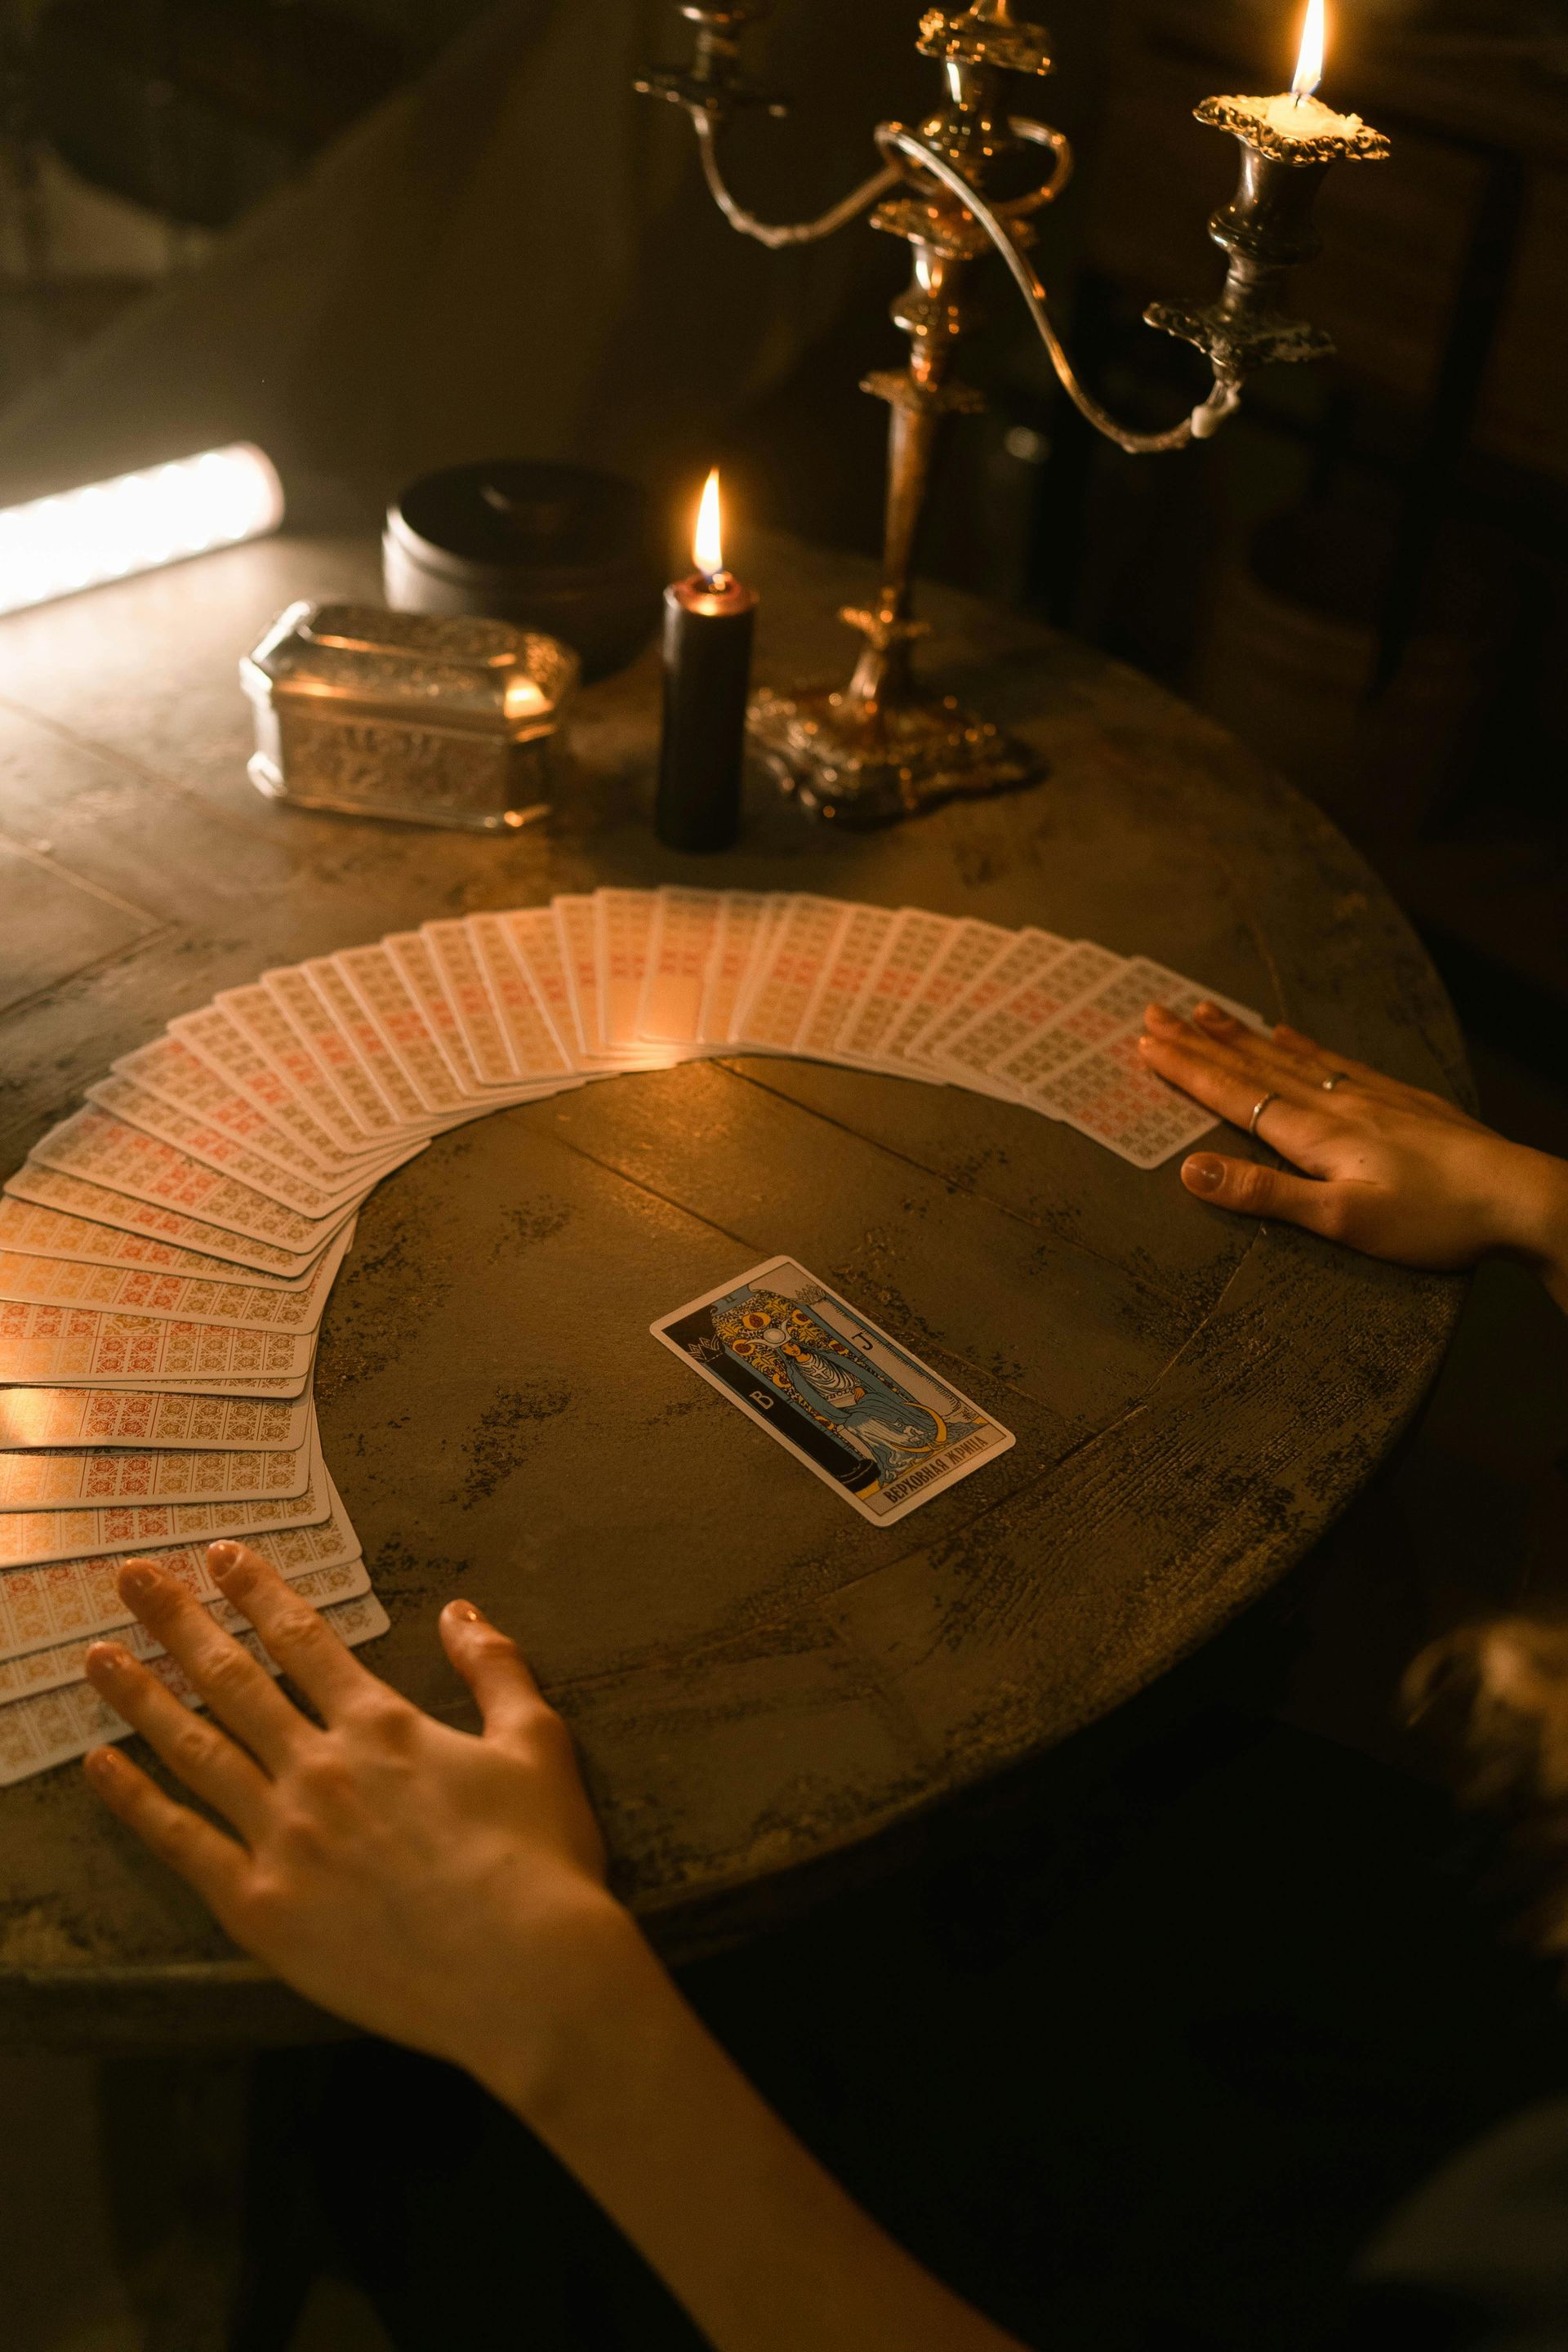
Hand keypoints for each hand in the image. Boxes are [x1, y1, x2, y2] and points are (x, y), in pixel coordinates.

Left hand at [81, 1544, 636, 2101]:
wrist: (524, 1973)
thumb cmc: (541, 1860)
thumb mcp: (537, 1743)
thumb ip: (494, 1669)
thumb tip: (459, 1611)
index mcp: (382, 1726)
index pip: (304, 1641)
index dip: (258, 1593)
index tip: (220, 1557)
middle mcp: (320, 1768)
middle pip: (233, 1680)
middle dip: (180, 1621)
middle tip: (133, 1578)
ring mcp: (283, 1837)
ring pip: (195, 1750)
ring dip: (141, 1697)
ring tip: (98, 1656)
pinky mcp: (261, 1906)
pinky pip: (182, 1843)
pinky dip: (136, 1801)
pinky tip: (102, 1767)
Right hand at [1138, 1003, 1567, 1301]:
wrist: (1517, 1196)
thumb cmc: (1433, 1219)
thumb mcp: (1343, 1221)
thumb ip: (1265, 1193)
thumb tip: (1190, 1169)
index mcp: (1314, 1133)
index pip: (1234, 1094)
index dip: (1185, 1070)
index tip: (1142, 1044)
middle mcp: (1334, 1103)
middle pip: (1252, 1065)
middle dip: (1199, 1041)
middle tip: (1152, 1013)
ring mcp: (1368, 1096)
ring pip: (1288, 1056)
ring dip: (1239, 1035)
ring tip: (1202, 1010)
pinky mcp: (1398, 1099)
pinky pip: (1332, 1059)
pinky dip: (1299, 1043)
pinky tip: (1285, 1031)